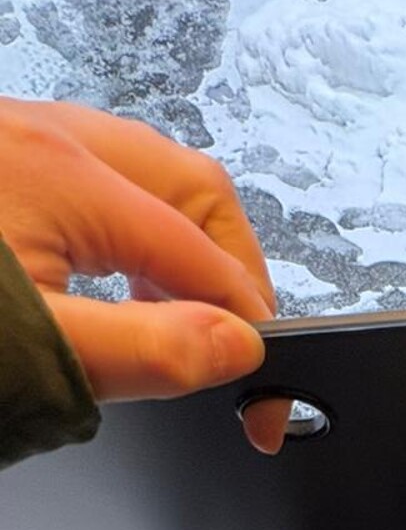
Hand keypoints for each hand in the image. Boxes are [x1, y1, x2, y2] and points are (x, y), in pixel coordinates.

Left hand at [0, 98, 284, 452]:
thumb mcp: (34, 353)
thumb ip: (148, 352)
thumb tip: (232, 349)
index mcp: (64, 176)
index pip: (204, 259)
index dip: (247, 333)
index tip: (257, 393)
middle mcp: (41, 136)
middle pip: (192, 189)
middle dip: (232, 267)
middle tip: (238, 344)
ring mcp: (9, 135)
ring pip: (141, 171)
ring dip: (179, 241)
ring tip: (178, 317)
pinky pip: (87, 173)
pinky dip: (122, 227)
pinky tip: (106, 280)